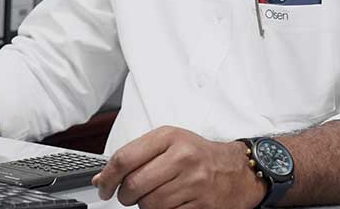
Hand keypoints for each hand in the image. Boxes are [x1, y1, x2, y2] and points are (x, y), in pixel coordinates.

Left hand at [92, 125, 266, 208]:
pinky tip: (170, 202)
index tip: (104, 185)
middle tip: (128, 194)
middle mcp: (182, 157)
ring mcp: (192, 182)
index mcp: (170, 137)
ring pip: (148, 205)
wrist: (236, 170)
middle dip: (125, 195)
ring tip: (156, 195)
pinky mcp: (200, 205)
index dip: (108, 176)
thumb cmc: (198, 155)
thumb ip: (137, 154)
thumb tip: (103, 177)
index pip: (126, 158)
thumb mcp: (171, 142)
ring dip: (145, 205)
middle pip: (134, 185)